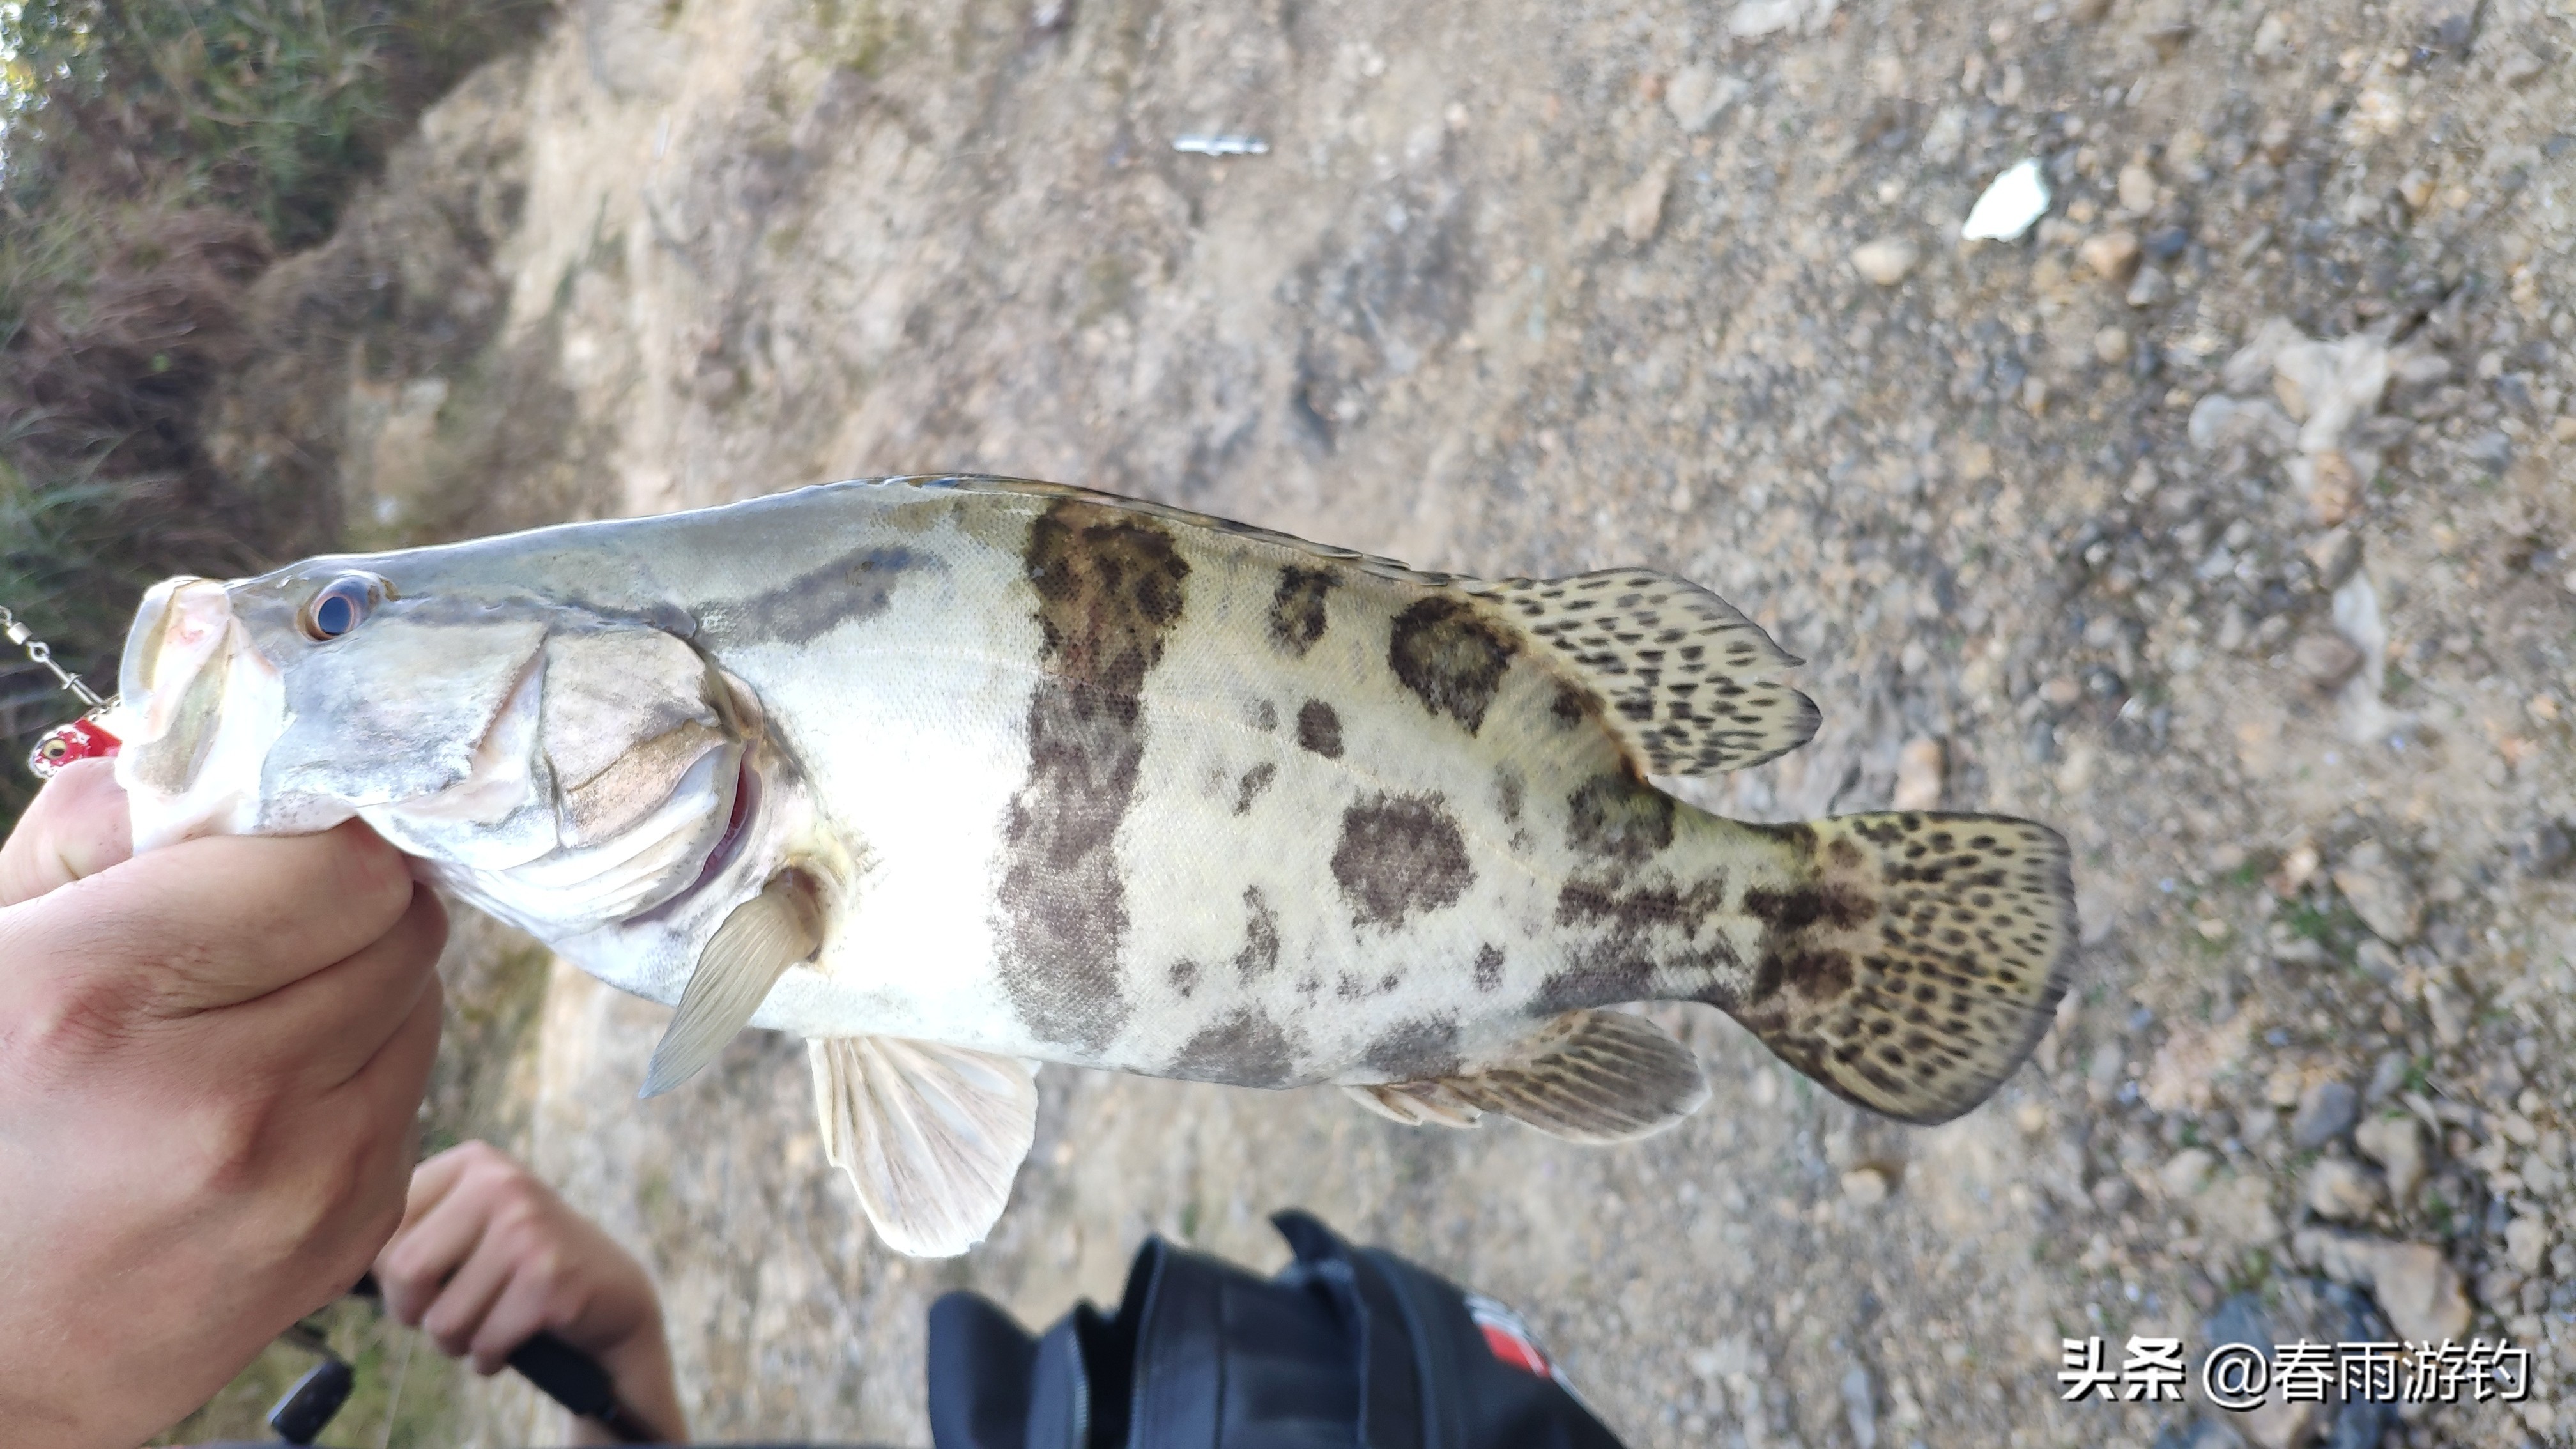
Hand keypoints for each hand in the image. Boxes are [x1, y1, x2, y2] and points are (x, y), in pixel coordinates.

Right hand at [0, 759, 446, 1448]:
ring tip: (255, 1023)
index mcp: (103, 996)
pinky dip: (360, 1078)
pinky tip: (267, 1105)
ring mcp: (301, 1177)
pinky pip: (411, 1094)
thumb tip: (231, 755)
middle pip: (400, 927)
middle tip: (273, 933)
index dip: (321, 845)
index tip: (286, 855)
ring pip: (420, 1005)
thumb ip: (100, 827)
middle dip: (348, 912)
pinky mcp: (349, 1233)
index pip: (342, 863)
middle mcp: (221, 1093)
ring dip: (363, 992)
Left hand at [375, 1141, 685, 1445]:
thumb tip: (327, 1256)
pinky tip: (517, 1336)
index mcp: (472, 1161)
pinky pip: (483, 1344)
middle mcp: (501, 1182)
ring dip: (459, 1341)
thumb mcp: (469, 1225)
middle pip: (404, 1273)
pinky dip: (491, 1357)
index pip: (384, 1231)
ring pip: (442, 1319)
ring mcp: (529, 1228)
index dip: (397, 1275)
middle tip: (455, 1310)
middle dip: (420, 1313)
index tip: (436, 1278)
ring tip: (492, 1322)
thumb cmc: (520, 1268)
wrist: (613, 1296)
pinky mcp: (550, 1279)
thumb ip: (411, 1228)